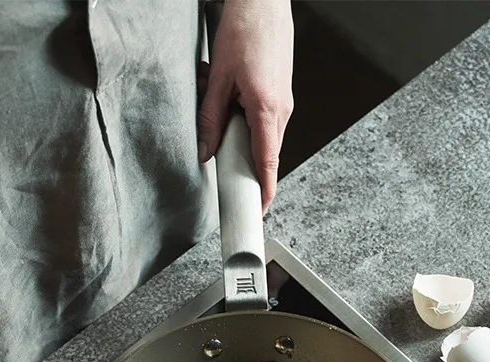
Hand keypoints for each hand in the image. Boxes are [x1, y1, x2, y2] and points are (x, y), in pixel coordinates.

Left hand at [198, 0, 293, 213]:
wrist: (264, 1)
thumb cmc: (245, 30)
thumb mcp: (218, 78)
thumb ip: (210, 120)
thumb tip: (205, 152)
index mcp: (267, 110)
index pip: (267, 163)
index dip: (264, 191)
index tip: (258, 211)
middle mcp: (282, 111)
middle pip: (265, 155)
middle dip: (242, 161)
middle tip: (222, 163)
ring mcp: (285, 104)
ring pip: (262, 138)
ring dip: (239, 133)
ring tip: (219, 101)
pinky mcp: (282, 96)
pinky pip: (264, 123)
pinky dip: (245, 120)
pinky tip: (229, 95)